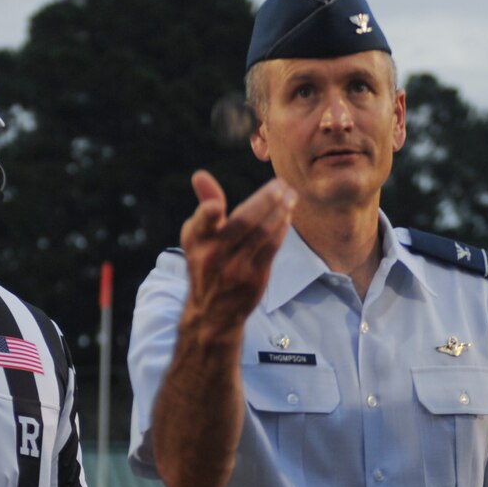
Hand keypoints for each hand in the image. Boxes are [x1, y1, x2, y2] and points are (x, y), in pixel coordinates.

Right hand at [179, 172, 293, 335]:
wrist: (212, 311)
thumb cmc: (205, 263)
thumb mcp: (196, 237)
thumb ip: (204, 206)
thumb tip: (200, 175)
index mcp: (197, 241)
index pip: (202, 225)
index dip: (207, 215)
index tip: (215, 206)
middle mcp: (215, 255)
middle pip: (245, 222)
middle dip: (266, 200)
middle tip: (281, 184)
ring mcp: (236, 268)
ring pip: (263, 233)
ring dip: (280, 211)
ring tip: (291, 196)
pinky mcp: (254, 279)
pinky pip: (272, 248)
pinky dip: (281, 229)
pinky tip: (287, 216)